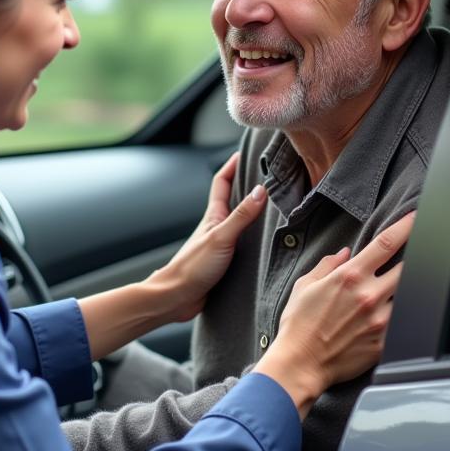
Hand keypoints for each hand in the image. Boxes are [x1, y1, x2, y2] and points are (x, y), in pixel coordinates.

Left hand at [147, 152, 266, 322]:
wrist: (176, 298)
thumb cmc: (193, 267)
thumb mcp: (222, 238)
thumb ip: (241, 216)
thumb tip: (261, 190)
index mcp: (214, 216)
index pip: (222, 181)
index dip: (232, 165)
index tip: (246, 152)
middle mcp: (217, 227)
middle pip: (233, 199)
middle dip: (247, 185)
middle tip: (266, 174)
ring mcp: (220, 244)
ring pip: (239, 222)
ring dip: (252, 212)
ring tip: (272, 204)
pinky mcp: (224, 262)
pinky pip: (243, 243)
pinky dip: (253, 237)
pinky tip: (265, 242)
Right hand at [254, 212, 414, 417]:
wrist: (300, 363)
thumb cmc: (298, 325)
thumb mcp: (305, 286)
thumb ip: (328, 266)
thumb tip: (346, 253)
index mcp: (349, 277)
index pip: (386, 244)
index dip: (406, 227)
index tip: (416, 218)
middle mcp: (369, 295)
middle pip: (408, 267)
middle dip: (416, 256)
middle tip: (420, 251)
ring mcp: (380, 320)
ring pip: (409, 295)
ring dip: (408, 288)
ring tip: (402, 287)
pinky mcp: (384, 342)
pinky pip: (403, 323)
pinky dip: (403, 315)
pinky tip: (397, 313)